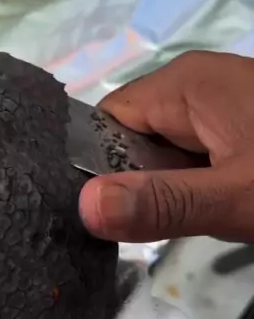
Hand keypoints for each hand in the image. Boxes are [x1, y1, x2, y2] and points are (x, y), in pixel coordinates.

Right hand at [80, 51, 253, 242]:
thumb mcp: (234, 195)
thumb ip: (164, 202)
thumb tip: (82, 205)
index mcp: (183, 83)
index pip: (105, 121)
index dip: (95, 168)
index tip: (92, 218)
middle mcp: (193, 86)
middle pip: (133, 138)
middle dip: (135, 186)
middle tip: (139, 235)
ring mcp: (217, 107)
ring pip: (165, 153)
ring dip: (166, 191)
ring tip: (175, 227)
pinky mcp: (236, 127)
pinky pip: (193, 157)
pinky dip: (193, 187)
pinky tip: (202, 213)